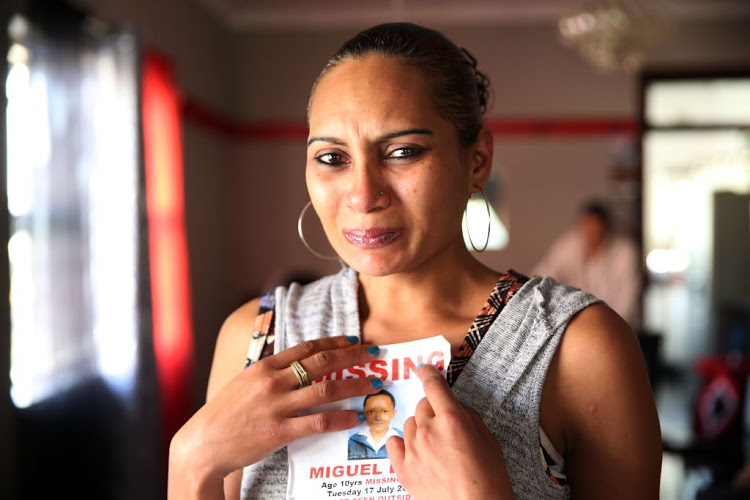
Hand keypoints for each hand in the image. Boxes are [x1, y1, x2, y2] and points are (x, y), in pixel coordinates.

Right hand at [169, 336, 380, 491]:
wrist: (202, 444)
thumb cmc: (224, 414)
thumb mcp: (244, 383)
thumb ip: (271, 373)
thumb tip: (297, 365)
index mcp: (264, 366)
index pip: (307, 348)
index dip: (334, 342)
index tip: (353, 339)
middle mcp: (272, 381)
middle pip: (321, 363)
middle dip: (351, 356)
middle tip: (373, 354)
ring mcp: (277, 406)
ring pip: (326, 390)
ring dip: (355, 385)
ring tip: (374, 383)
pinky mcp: (280, 431)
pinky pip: (319, 422)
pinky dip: (342, 418)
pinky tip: (357, 417)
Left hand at [386, 364, 513, 499]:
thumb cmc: (489, 480)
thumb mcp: (488, 441)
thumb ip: (468, 417)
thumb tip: (454, 407)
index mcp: (452, 419)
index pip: (434, 386)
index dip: (428, 374)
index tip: (423, 369)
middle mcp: (428, 430)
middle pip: (422, 406)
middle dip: (432, 411)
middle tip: (445, 428)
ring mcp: (413, 450)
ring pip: (410, 424)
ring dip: (420, 428)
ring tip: (436, 447)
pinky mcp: (403, 469)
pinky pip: (394, 444)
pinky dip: (403, 444)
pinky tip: (415, 451)